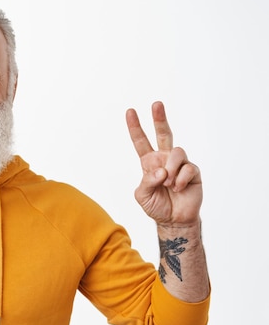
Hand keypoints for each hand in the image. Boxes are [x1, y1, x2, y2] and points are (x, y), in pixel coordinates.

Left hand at [126, 101, 201, 226]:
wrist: (174, 220)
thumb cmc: (156, 206)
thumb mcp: (142, 195)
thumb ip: (147, 181)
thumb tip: (161, 170)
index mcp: (149, 162)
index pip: (140, 141)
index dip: (135, 127)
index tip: (130, 111)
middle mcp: (164, 159)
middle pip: (164, 133)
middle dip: (160, 118)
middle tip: (156, 104)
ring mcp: (180, 164)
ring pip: (176, 152)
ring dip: (171, 169)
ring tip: (168, 184)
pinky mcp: (193, 171)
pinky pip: (187, 168)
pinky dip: (180, 180)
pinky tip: (178, 189)